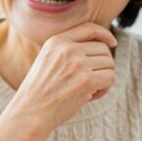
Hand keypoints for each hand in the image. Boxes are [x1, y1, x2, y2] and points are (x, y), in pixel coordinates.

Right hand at [0, 22, 115, 140]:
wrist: (30, 112)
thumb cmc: (39, 92)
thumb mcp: (47, 61)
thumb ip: (67, 51)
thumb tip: (101, 48)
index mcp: (56, 41)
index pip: (89, 28)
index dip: (104, 34)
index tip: (111, 43)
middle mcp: (67, 49)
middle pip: (103, 49)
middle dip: (103, 64)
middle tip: (92, 80)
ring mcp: (77, 63)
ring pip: (109, 64)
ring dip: (104, 78)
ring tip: (89, 90)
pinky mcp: (86, 80)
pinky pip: (110, 78)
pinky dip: (105, 88)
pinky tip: (91, 96)